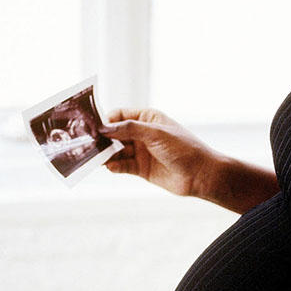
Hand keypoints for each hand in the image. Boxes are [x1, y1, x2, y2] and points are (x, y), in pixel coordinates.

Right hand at [101, 108, 223, 198]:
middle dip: (103, 138)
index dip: (107, 120)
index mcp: (148, 118)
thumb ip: (129, 129)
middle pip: (115, 134)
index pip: (121, 115)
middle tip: (88, 144)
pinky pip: (122, 166)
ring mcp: (142, 151)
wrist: (201, 175)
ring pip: (117, 151)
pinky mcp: (141, 169)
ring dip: (106, 154)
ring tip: (96, 158)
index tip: (94, 126)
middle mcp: (143, 134)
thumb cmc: (184, 148)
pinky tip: (110, 167)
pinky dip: (115, 166)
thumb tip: (105, 128)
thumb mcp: (156, 134)